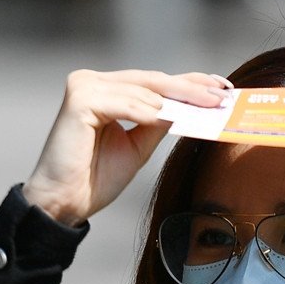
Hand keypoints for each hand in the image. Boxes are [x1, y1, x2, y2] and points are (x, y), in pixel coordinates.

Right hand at [21, 68, 230, 227]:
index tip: (220, 87)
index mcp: (104, 90)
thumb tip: (190, 105)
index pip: (152, 82)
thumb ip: (159, 123)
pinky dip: (145, 111)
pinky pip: (123, 104)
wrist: (64, 202)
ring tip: (204, 106)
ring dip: (175, 100)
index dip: (188, 83)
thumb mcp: (137, 146)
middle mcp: (92, 82)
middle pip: (150, 81)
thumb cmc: (95, 178)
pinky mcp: (78, 101)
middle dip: (189, 88)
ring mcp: (84, 88)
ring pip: (140, 90)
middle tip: (220, 94)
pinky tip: (166, 117)